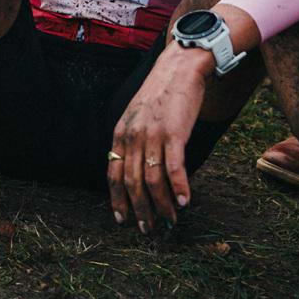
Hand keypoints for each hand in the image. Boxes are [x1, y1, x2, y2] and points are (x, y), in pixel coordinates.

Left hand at [107, 43, 212, 232]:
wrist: (178, 68)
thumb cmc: (160, 94)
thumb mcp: (136, 116)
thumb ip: (133, 140)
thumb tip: (137, 169)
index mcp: (120, 133)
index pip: (113, 173)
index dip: (117, 199)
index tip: (122, 219)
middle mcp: (132, 136)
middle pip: (131, 182)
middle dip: (140, 210)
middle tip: (148, 230)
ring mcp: (152, 135)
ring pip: (152, 180)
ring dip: (161, 206)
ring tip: (170, 222)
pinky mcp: (174, 133)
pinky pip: (173, 168)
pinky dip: (179, 188)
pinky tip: (185, 202)